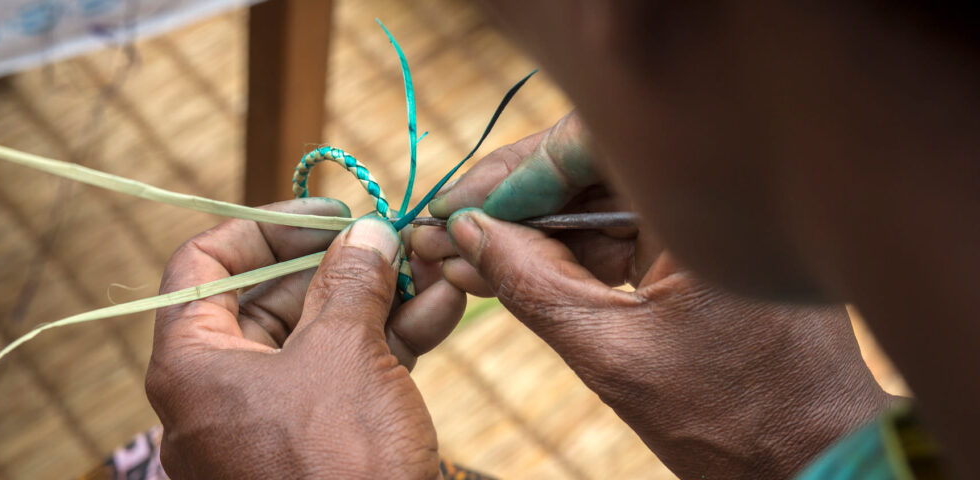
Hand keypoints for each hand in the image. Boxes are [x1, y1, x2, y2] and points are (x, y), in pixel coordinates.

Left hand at [145, 198, 463, 478]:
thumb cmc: (335, 464)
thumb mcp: (344, 354)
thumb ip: (351, 281)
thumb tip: (367, 234)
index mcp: (192, 362)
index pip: (204, 263)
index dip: (267, 226)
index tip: (332, 215)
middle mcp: (222, 388)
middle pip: (274, 296)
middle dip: (343, 261)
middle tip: (397, 238)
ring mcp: (273, 417)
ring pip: (322, 335)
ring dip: (379, 296)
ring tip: (433, 263)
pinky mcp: (317, 441)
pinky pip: (347, 375)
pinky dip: (390, 341)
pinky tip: (443, 307)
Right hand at [412, 113, 894, 478]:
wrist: (816, 461)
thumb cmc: (735, 418)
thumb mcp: (611, 352)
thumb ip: (530, 284)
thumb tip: (464, 233)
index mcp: (702, 201)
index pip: (587, 144)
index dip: (512, 173)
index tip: (456, 205)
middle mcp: (708, 195)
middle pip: (586, 172)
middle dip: (510, 204)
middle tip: (444, 229)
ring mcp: (704, 225)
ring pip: (595, 209)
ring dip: (529, 234)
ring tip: (459, 255)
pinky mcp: (697, 256)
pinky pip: (618, 240)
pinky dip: (566, 258)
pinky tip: (506, 269)